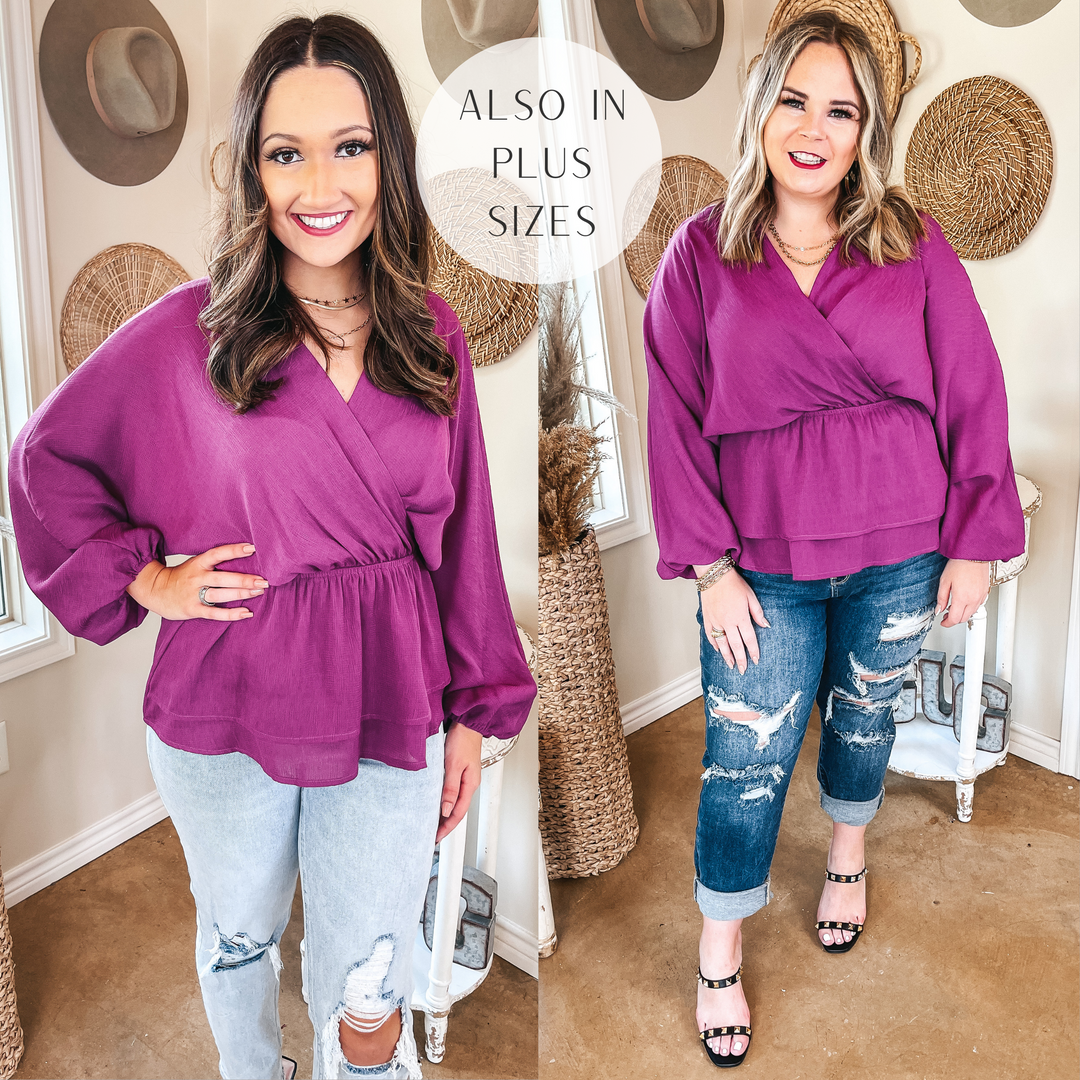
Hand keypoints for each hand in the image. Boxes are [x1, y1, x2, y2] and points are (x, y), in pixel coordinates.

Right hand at [125, 543, 267, 621]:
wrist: (154, 591)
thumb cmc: (181, 577)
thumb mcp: (195, 564)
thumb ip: (214, 563)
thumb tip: (243, 557)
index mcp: (198, 563)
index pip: (218, 554)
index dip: (234, 550)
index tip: (252, 548)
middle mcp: (197, 577)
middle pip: (224, 578)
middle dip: (246, 579)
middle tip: (264, 581)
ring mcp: (194, 594)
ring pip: (221, 594)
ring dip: (242, 593)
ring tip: (259, 592)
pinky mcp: (192, 609)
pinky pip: (214, 612)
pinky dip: (231, 614)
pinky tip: (246, 612)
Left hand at [436, 722, 481, 841]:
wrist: (467, 722)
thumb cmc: (462, 739)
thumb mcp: (454, 764)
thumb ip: (450, 788)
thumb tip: (446, 810)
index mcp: (470, 784)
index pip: (458, 813)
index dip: (447, 827)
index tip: (436, 838)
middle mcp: (469, 784)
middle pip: (457, 811)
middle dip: (446, 825)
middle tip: (433, 836)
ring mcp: (465, 778)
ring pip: (455, 803)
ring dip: (445, 815)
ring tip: (433, 824)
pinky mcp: (459, 771)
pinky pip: (452, 792)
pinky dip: (445, 802)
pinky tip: (437, 804)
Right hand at [696, 566, 769, 674]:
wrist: (714, 575)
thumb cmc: (733, 583)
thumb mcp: (750, 596)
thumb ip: (758, 612)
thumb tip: (766, 625)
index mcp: (740, 617)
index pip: (749, 639)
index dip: (753, 651)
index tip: (756, 660)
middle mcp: (727, 622)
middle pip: (735, 645)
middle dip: (740, 659)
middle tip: (743, 670)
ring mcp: (715, 621)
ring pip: (721, 643)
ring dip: (726, 656)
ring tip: (730, 665)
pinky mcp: (707, 618)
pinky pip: (710, 635)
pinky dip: (714, 644)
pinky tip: (718, 650)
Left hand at [936, 558, 989, 627]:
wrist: (973, 555)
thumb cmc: (959, 564)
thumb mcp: (944, 581)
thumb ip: (941, 598)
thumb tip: (939, 610)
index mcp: (962, 598)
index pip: (955, 619)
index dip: (947, 623)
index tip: (942, 622)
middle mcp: (973, 599)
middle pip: (964, 618)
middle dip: (954, 619)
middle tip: (946, 615)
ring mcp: (981, 596)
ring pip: (972, 613)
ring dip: (962, 614)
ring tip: (954, 607)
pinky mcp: (985, 592)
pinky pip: (978, 605)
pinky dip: (970, 607)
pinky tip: (964, 601)